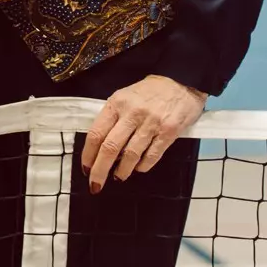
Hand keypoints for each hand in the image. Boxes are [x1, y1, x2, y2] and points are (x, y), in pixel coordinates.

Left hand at [80, 75, 207, 192]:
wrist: (181, 81)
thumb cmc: (148, 92)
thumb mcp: (124, 97)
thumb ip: (112, 118)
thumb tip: (100, 147)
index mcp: (116, 104)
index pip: (96, 134)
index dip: (88, 155)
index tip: (86, 168)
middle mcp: (132, 113)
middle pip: (110, 147)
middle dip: (100, 170)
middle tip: (96, 184)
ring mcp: (151, 123)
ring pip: (131, 154)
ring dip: (122, 170)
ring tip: (118, 177)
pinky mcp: (169, 131)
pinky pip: (153, 154)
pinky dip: (143, 166)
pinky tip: (139, 169)